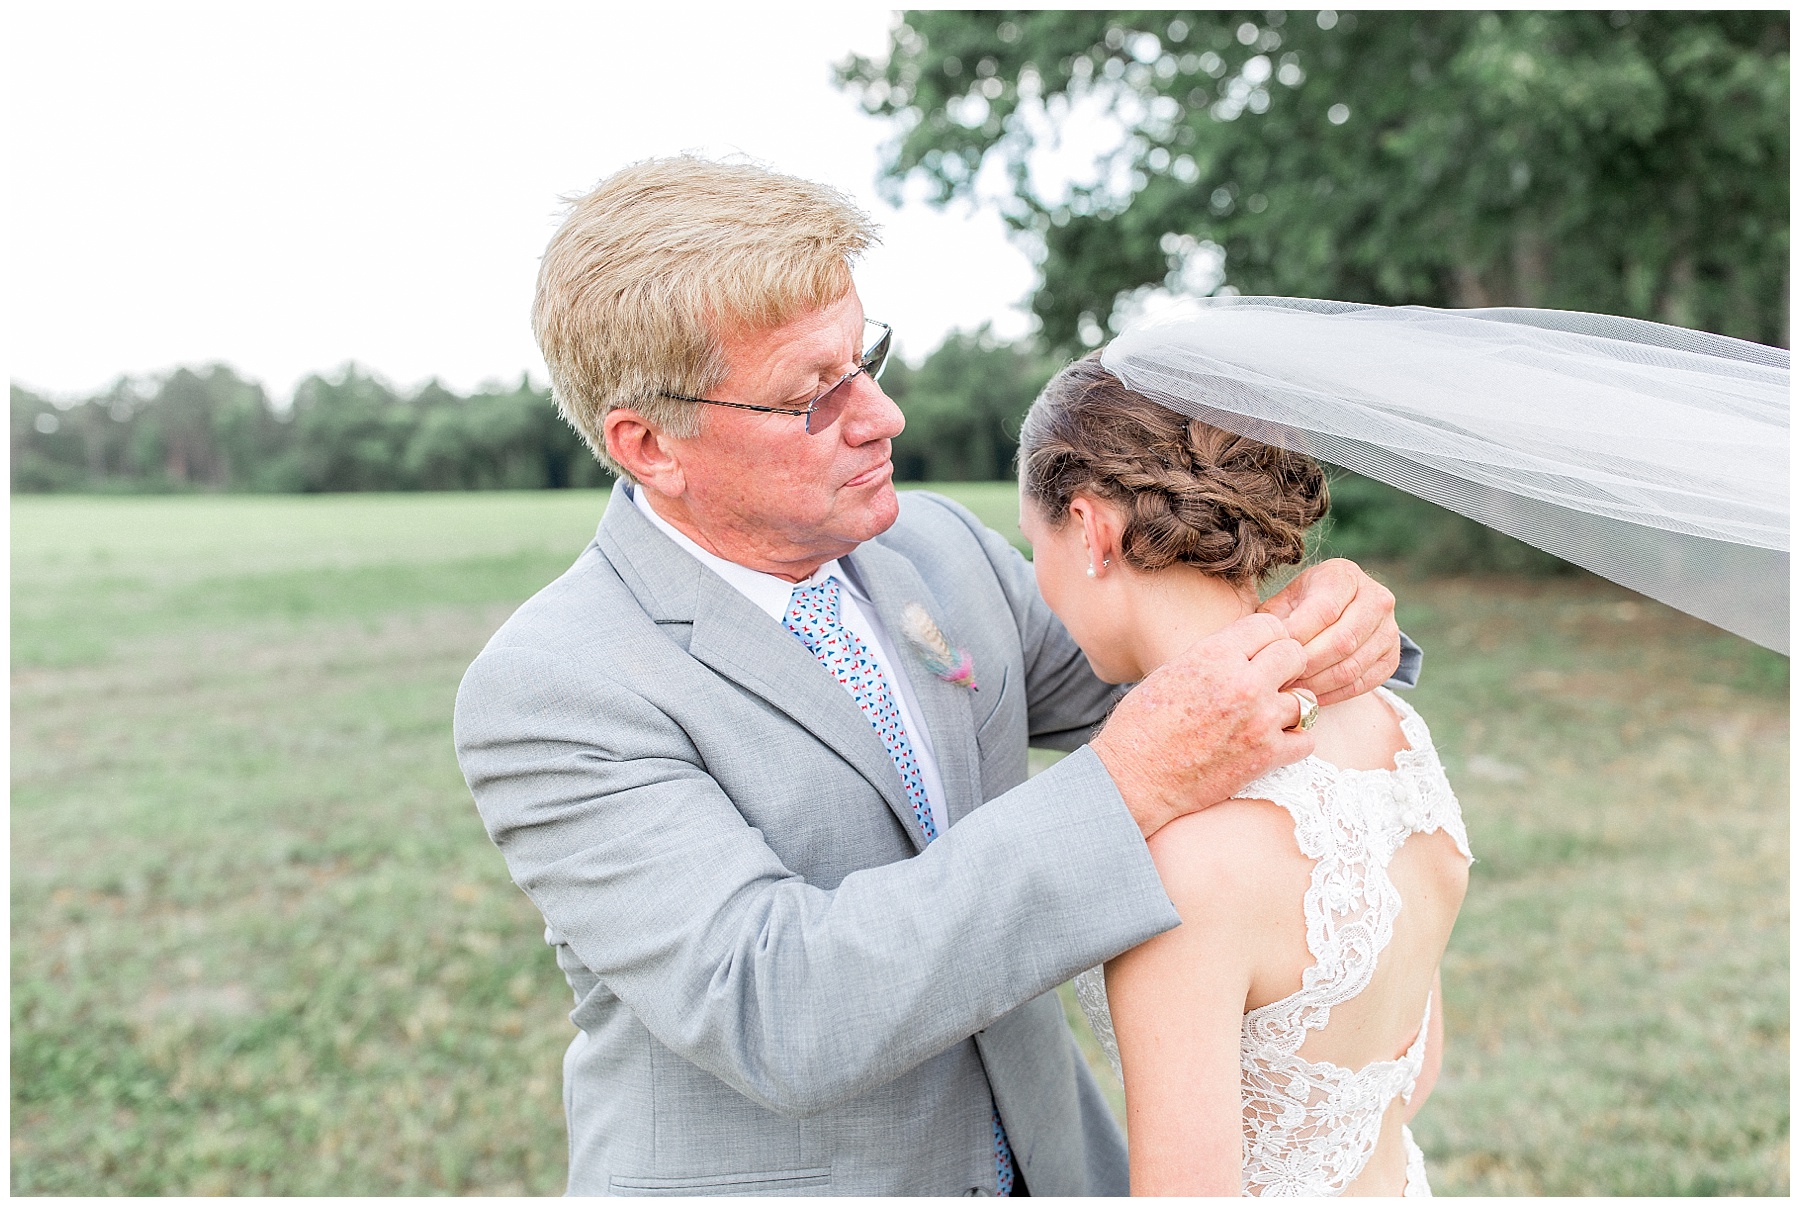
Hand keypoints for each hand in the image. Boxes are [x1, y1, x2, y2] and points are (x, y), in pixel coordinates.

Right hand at [1091, 614, 1312, 839]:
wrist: (1134, 778)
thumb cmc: (1143, 725)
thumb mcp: (1175, 671)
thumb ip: (1217, 657)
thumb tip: (1250, 650)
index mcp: (1214, 654)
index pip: (1270, 625)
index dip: (1266, 639)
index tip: (1259, 654)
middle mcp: (1242, 682)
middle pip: (1294, 655)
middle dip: (1284, 667)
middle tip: (1269, 682)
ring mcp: (1259, 719)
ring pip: (1305, 699)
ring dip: (1289, 707)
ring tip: (1267, 715)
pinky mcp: (1266, 755)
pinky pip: (1306, 740)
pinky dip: (1293, 741)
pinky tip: (1272, 741)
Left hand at [1258, 559, 1399, 706]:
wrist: (1342, 608)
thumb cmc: (1304, 603)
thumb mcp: (1287, 598)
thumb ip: (1275, 617)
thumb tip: (1266, 644)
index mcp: (1345, 576)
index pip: (1325, 611)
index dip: (1298, 636)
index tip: (1275, 653)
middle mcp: (1376, 598)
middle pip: (1342, 641)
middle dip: (1307, 664)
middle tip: (1282, 678)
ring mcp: (1389, 629)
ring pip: (1352, 666)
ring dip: (1318, 684)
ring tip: (1292, 690)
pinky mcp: (1391, 658)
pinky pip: (1362, 684)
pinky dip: (1333, 695)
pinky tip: (1311, 696)